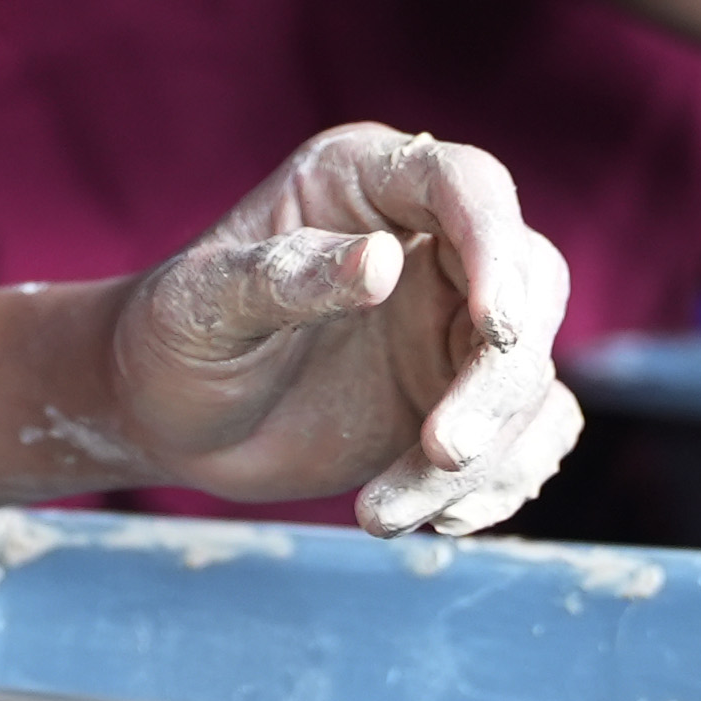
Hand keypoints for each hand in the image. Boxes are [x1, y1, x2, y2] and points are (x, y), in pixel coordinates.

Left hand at [103, 126, 582, 536]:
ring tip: (382, 512)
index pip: (467, 185)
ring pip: (530, 372)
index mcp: (364, 181)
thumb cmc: (173, 336)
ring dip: (490, 453)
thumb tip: (380, 263)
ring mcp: (450, 318)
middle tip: (440, 450)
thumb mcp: (203, 305)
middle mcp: (427, 240)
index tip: (495, 326)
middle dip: (499, 378)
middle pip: (531, 282)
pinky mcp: (460, 391)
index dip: (497, 248)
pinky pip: (529, 431)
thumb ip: (281, 278)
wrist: (168, 416)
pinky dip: (502, 481)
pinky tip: (434, 519)